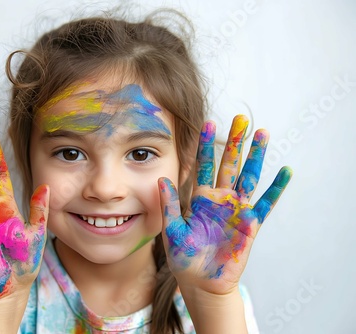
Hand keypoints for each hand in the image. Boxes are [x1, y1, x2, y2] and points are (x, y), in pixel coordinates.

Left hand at [158, 115, 291, 294]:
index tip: (207, 123)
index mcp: (200, 198)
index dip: (205, 145)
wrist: (200, 282)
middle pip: (229, 164)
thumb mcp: (171, 229)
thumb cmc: (184, 257)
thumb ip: (169, 205)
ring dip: (256, 156)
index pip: (204, 165)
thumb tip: (162, 179)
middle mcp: (220, 199)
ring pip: (248, 176)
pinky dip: (276, 188)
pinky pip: (266, 203)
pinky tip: (285, 171)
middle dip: (235, 142)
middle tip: (241, 119)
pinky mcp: (251, 224)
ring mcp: (237, 210)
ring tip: (262, 134)